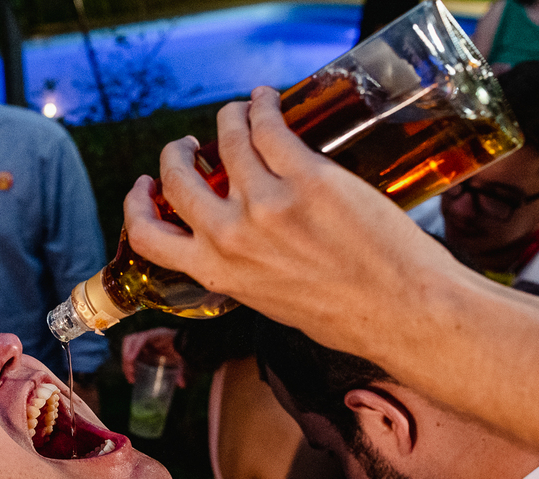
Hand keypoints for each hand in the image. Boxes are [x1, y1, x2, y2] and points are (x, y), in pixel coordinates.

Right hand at [120, 326, 185, 385]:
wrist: (184, 342)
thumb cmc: (181, 349)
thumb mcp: (181, 359)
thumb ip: (182, 370)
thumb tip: (182, 385)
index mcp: (158, 335)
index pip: (143, 338)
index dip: (135, 348)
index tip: (131, 360)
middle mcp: (148, 336)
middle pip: (130, 341)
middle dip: (126, 357)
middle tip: (130, 374)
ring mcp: (144, 340)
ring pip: (128, 346)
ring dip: (126, 361)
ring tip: (130, 377)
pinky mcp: (142, 346)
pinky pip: (131, 352)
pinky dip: (129, 363)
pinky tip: (132, 374)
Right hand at [123, 86, 449, 361]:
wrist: (400, 310)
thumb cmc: (347, 318)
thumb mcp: (272, 304)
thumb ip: (247, 273)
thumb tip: (248, 249)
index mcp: (219, 274)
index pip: (150, 237)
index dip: (138, 206)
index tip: (145, 188)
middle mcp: (231, 237)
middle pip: (179, 179)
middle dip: (177, 154)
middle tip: (190, 144)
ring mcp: (267, 204)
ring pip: (227, 141)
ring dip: (227, 119)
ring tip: (238, 111)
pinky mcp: (306, 177)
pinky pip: (270, 129)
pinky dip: (263, 107)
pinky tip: (268, 100)